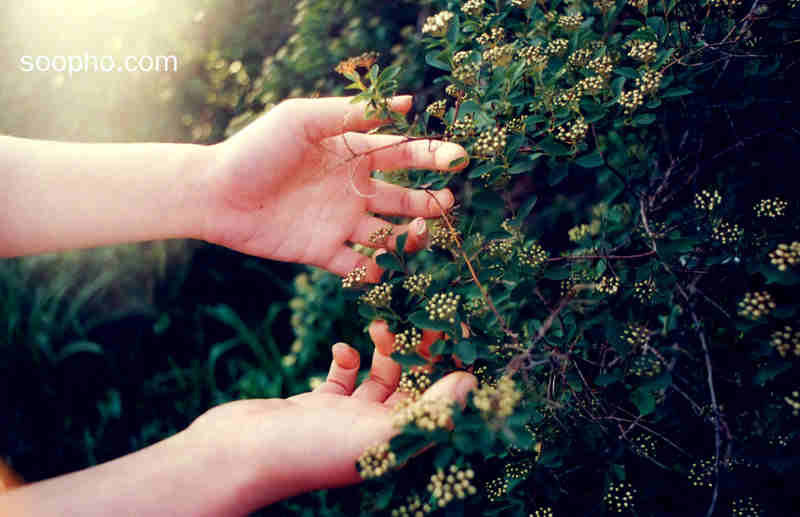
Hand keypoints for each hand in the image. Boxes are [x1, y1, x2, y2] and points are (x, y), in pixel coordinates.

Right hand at [183, 322, 475, 512]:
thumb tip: (471, 385)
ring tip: (380, 325)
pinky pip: (343, 377)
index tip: (458, 333)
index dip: (450, 369)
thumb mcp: (378, 431)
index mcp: (396, 446)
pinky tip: (342, 347)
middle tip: (421, 317)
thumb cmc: (308, 449)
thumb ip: (428, 410)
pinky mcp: (318, 407)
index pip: (438, 403)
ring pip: (381, 377)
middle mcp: (376, 435)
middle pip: (413, 387)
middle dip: (419, 352)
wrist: (237, 453)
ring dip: (385, 349)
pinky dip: (346, 358)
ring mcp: (346, 420)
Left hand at [202, 96, 467, 278]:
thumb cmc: (257, 149)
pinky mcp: (324, 253)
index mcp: (352, 155)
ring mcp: (340, 223)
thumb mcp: (303, 119)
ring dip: (409, 237)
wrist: (216, 193)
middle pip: (404, 199)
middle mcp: (352, 190)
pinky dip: (375, 269)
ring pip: (389, 235)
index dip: (433, 156)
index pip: (402, 154)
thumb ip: (351, 115)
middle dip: (429, 202)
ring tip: (417, 232)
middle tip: (445, 204)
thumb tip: (405, 103)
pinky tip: (380, 264)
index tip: (460, 158)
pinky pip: (359, 266)